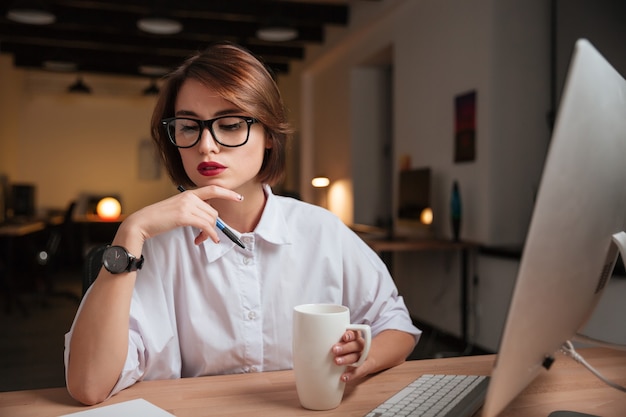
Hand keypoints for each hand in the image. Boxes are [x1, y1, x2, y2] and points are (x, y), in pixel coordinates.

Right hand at [118, 185, 242, 248]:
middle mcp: (189, 197)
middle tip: (206, 237)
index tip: (239, 197)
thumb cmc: (158, 218)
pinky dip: (210, 235)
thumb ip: (192, 209)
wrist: (141, 222)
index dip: (228, 193)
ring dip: (209, 233)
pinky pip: (206, 226)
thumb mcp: (177, 209)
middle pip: (213, 212)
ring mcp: (187, 205)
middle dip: (213, 226)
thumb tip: (208, 219)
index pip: (213, 189)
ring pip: (211, 220)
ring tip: (200, 240)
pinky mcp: (184, 216)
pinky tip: (206, 240)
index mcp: (188, 193)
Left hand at [331, 330, 370, 382]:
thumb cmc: (354, 348)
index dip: (350, 335)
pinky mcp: (366, 367)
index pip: (355, 334)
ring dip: (346, 360)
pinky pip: (359, 371)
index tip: (344, 337)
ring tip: (336, 361)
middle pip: (355, 345)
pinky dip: (351, 375)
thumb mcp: (349, 342)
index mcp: (356, 337)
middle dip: (345, 348)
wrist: (372, 356)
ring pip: (356, 357)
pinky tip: (343, 377)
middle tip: (334, 350)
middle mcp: (361, 346)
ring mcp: (364, 356)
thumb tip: (319, 344)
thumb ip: (338, 341)